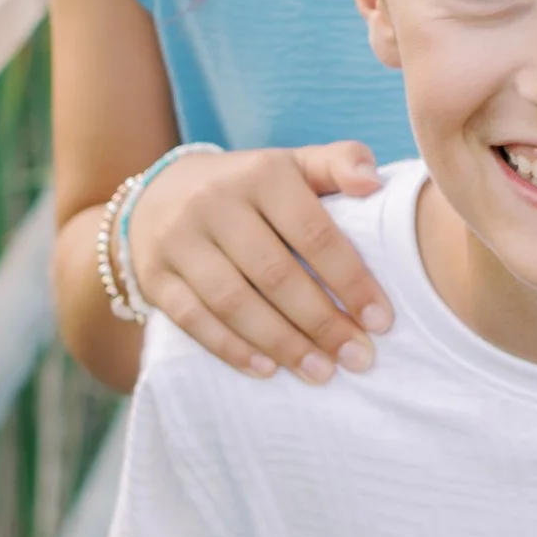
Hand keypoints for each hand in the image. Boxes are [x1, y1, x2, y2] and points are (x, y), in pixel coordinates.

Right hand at [127, 143, 391, 382]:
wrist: (161, 193)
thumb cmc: (251, 187)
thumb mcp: (295, 164)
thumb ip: (340, 163)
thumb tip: (372, 184)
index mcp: (262, 173)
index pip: (314, 232)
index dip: (351, 280)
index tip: (381, 321)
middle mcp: (215, 202)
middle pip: (275, 273)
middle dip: (321, 322)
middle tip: (358, 358)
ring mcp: (179, 240)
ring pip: (234, 301)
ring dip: (282, 343)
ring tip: (321, 372)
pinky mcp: (156, 276)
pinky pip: (193, 319)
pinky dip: (232, 349)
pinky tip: (267, 370)